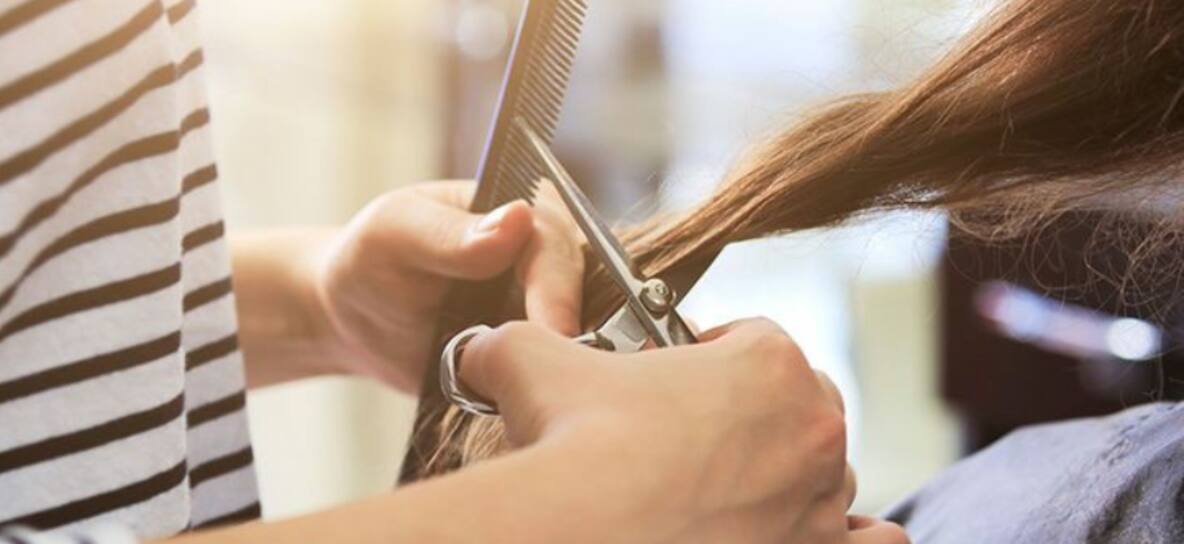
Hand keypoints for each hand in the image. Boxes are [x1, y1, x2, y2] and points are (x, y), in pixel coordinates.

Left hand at [315, 181, 583, 390]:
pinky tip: (528, 408)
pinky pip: (557, 376)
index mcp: (525, 211)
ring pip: (580, 341)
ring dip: (560, 369)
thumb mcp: (398, 233)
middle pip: (582, 298)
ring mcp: (547, 310)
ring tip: (538, 399)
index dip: (558, 292)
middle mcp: (549, 260)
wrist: (354, 319)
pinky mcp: (539, 354)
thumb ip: (452, 233)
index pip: (558, 248)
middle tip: (548, 381)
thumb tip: (518, 219)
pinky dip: (546, 392)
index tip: (553, 332)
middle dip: (566, 337)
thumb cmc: (371, 259)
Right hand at [456, 318, 907, 543]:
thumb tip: (482, 347)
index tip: (674, 381)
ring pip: (822, 474)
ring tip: (725, 491)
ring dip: (788, 475)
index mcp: (768, 361)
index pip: (755, 340)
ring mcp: (821, 501)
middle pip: (798, 405)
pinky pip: (870, 542)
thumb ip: (519, 340)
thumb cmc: (575, 443)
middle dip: (753, 415)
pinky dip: (849, 537)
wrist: (583, 530)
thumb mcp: (534, 362)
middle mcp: (812, 428)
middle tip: (691, 439)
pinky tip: (796, 529)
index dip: (710, 357)